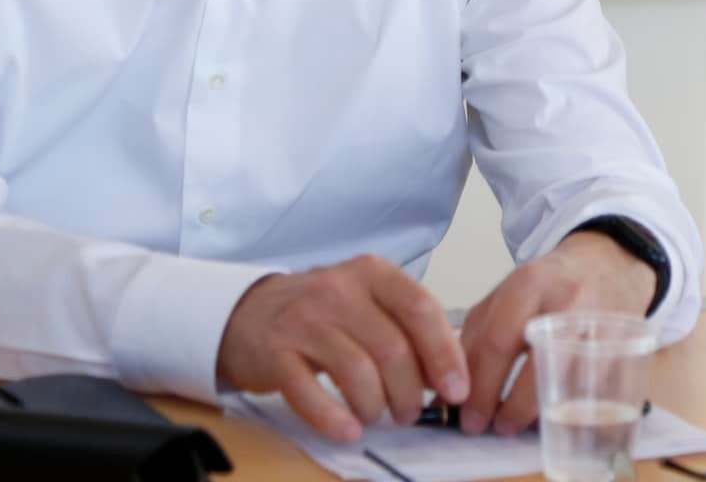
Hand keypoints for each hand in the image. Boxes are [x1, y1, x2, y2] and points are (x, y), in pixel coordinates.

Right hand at [216, 254, 468, 443]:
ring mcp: (303, 320)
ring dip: (376, 406)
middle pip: (391, 347)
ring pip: (356, 370)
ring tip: (378, 417)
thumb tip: (450, 377)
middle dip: (410, 390)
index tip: (457, 390)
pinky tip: (349, 431)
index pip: (419, 308)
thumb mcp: (368, 303)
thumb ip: (407, 329)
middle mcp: (338, 290)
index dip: (444, 353)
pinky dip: (333, 418)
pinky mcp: (273, 353)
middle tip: (411, 413)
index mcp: (372, 273)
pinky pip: (309, 392)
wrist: (248, 312)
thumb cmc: (324, 312)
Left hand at [457, 231, 658, 436]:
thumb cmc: (549, 285)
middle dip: (506, 406)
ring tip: (515, 425)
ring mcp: (599, 322)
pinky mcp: (624, 344)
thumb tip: (449, 387)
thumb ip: (478, 334)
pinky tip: (551, 416)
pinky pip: (595, 387)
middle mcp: (565, 300)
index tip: (465, 416)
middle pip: (532, 362)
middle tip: (489, 427)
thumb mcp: (508, 293)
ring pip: (567, 379)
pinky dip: (570, 408)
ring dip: (536, 412)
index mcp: (529, 283)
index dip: (479, 386)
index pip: (497, 341)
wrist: (609, 262)